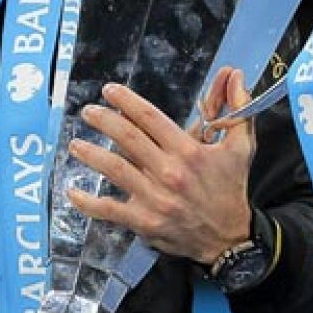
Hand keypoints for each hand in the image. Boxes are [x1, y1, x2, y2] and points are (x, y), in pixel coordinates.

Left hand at [65, 67, 254, 265]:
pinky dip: (87, 202)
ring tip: (74, 144)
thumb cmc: (231, 187)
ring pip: (113, 169)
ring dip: (90, 154)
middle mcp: (169, 172)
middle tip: (87, 111)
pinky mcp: (144, 221)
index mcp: (189, 151)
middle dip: (102, 120)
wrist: (230, 239)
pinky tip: (72, 191)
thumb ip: (237, 106)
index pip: (149, 118)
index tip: (108, 91)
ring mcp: (154, 198)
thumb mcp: (240, 146)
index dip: (126, 101)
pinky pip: (108, 209)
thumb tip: (234, 72)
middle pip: (127, 137)